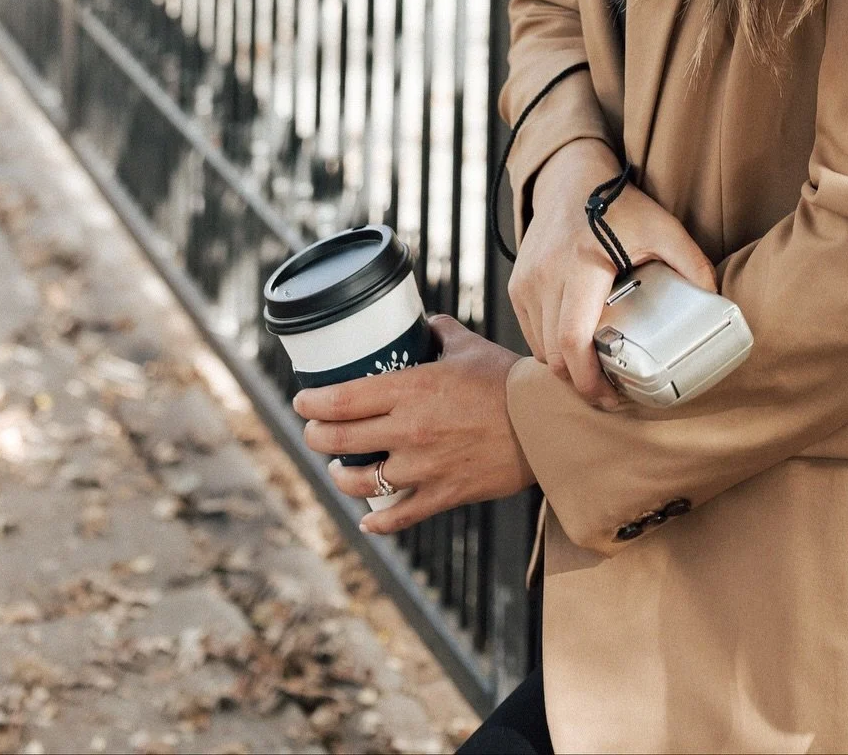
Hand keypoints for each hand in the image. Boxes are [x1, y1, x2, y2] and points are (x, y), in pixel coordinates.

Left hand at [294, 316, 535, 535]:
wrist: (545, 423)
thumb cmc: (509, 380)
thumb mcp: (469, 346)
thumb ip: (439, 331)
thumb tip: (423, 325)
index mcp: (412, 389)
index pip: (342, 400)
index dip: (312, 403)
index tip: (302, 402)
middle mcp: (409, 430)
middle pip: (340, 441)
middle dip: (317, 438)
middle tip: (313, 433)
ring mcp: (423, 467)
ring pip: (360, 483)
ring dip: (341, 478)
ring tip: (339, 470)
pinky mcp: (442, 494)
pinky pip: (398, 516)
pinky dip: (377, 522)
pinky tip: (368, 521)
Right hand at [510, 137, 717, 407]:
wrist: (571, 178)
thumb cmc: (618, 205)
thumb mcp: (662, 227)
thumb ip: (690, 262)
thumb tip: (716, 301)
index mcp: (582, 266)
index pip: (572, 341)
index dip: (589, 380)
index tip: (612, 398)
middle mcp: (546, 277)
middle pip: (555, 355)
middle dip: (582, 383)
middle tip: (612, 393)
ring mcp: (526, 283)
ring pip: (540, 349)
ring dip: (566, 367)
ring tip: (597, 372)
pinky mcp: (518, 285)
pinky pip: (531, 332)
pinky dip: (551, 347)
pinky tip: (577, 347)